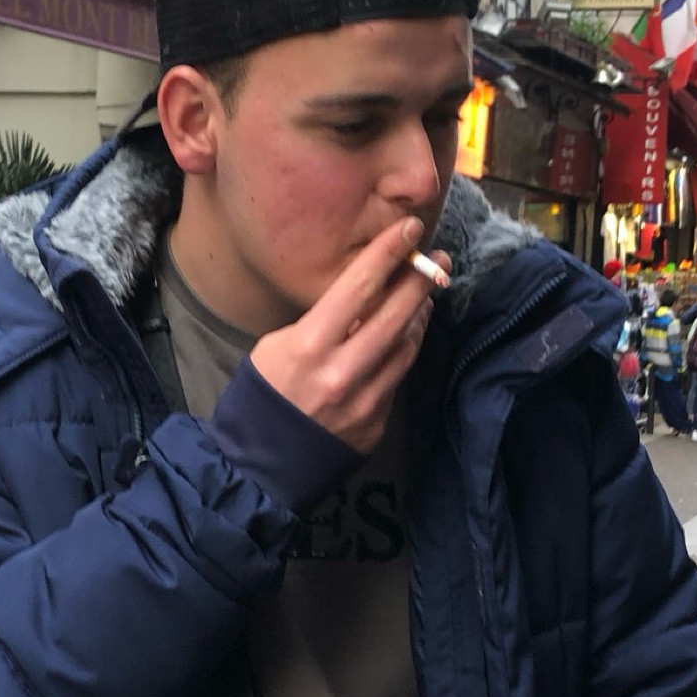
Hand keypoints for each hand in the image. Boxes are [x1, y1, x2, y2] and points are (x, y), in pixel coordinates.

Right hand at [248, 218, 445, 455]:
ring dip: (418, 316)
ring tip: (424, 296)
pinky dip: (404, 351)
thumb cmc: (259, 397)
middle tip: (438, 258)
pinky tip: (405, 337)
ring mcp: (365, 400)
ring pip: (407, 345)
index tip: (411, 229)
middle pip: (397, 314)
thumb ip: (320, 324)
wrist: (258, 468)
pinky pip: (398, 377)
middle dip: (421, 280)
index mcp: (310, 345)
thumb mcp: (275, 347)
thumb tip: (360, 300)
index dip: (389, 253)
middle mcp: (344, 371)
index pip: (360, 287)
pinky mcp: (377, 423)